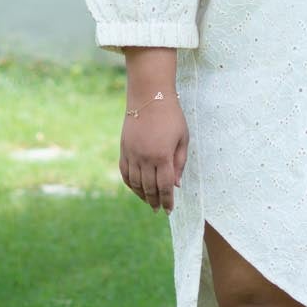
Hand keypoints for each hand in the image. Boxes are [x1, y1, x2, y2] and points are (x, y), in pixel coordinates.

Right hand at [119, 96, 187, 210]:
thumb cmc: (171, 116)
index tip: (169, 210)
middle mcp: (145, 158)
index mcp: (163, 156)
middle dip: (155, 201)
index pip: (165, 186)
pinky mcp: (124, 149)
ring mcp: (132, 154)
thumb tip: (176, 185)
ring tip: (149, 202)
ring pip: (135, 183)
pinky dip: (130, 184)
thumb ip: (179, 162)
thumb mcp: (183, 138)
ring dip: (142, 195)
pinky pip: (125, 172)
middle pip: (149, 188)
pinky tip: (136, 188)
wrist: (149, 96)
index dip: (167, 200)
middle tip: (159, 209)